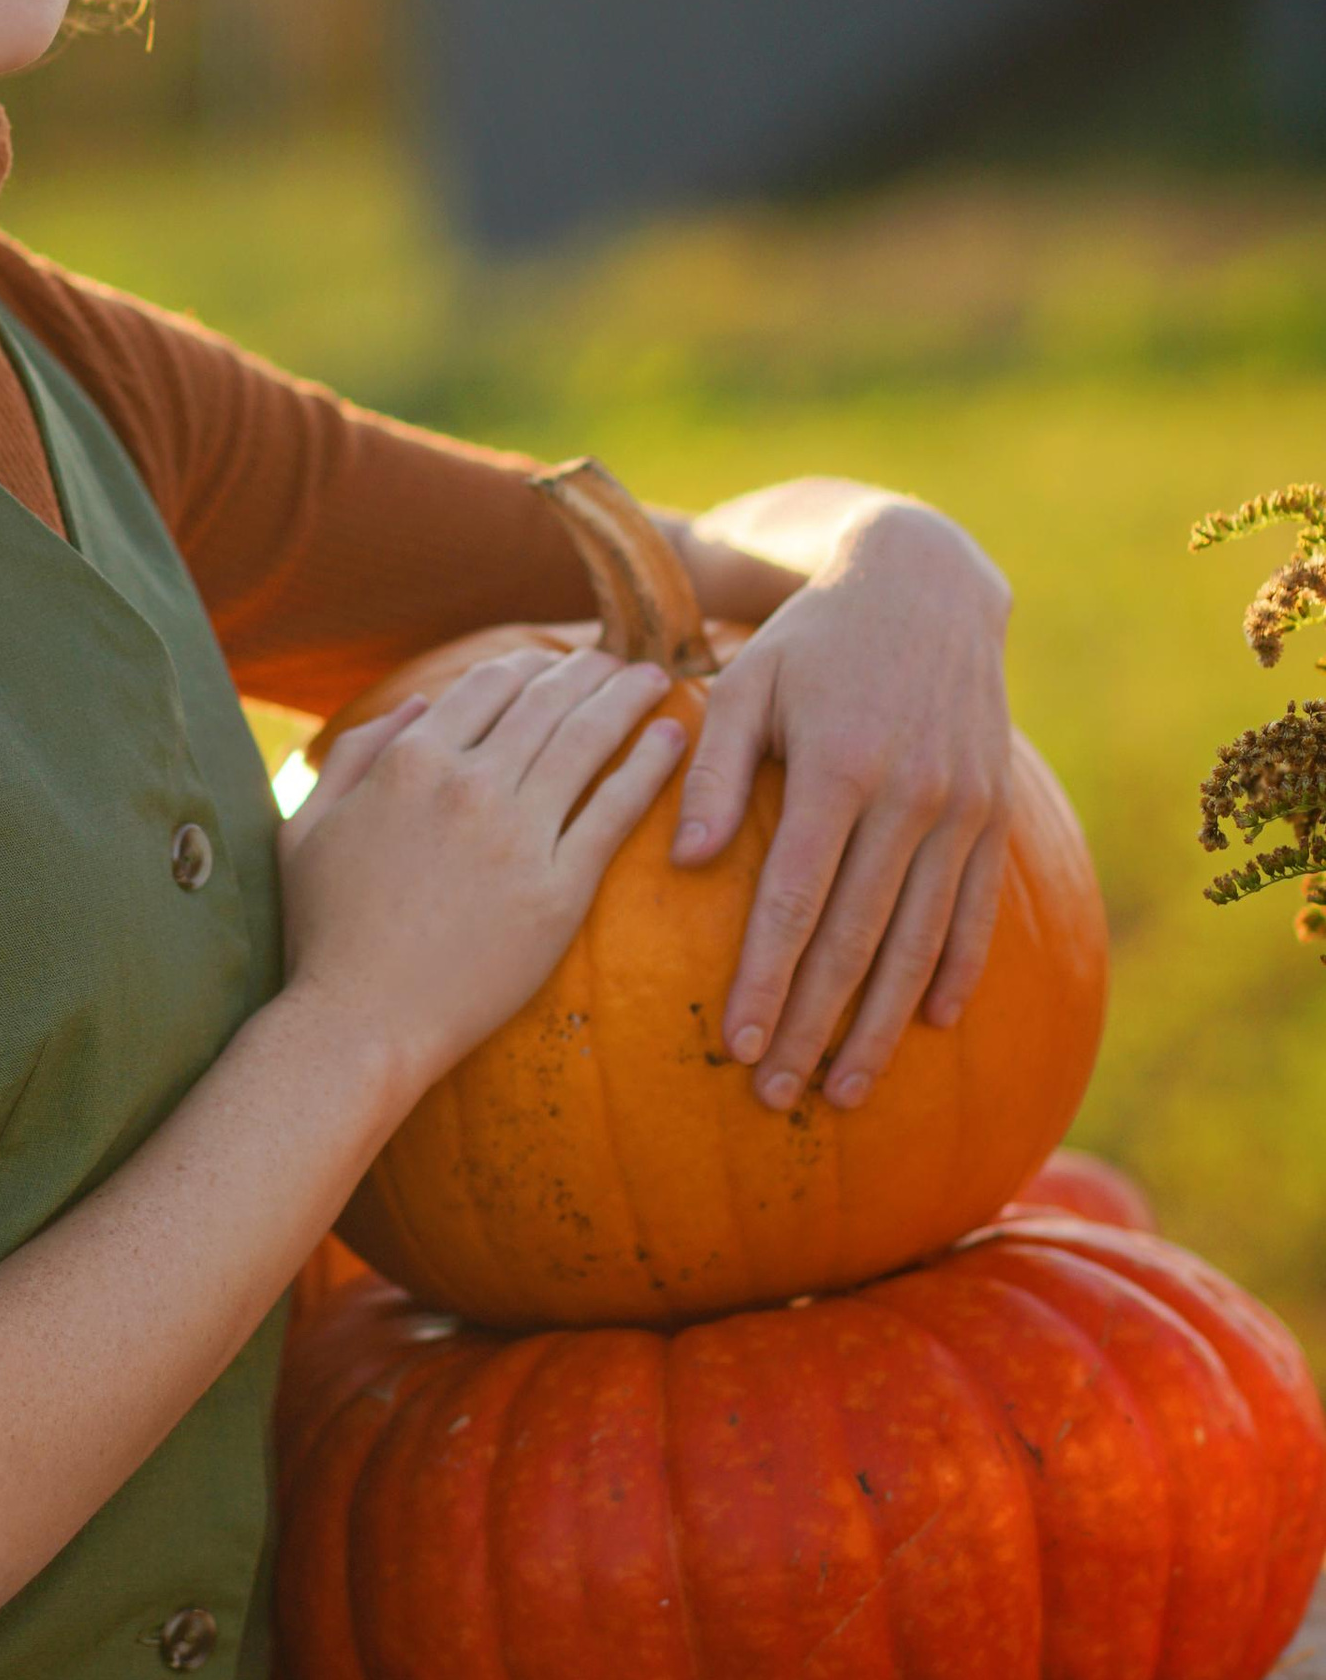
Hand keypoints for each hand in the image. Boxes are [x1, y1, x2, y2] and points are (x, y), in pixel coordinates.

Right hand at [279, 647, 684, 1106]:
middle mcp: (468, 783)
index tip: (550, 665)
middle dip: (587, 673)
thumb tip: (414, 705)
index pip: (484, 686)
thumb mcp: (307, 826)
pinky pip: (615, 810)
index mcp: (408, 761)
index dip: (524, 667)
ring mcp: (517, 835)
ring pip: (587, 742)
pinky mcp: (558, 889)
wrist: (361, 1022)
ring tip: (654, 682)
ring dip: (626, 700)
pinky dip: (648, 766)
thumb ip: (354, 754)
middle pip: (545, 703)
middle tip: (617, 662)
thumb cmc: (323, 933)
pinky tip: (669, 740)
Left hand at [672, 501, 1012, 1112]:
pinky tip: (933, 1025)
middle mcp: (909, 796)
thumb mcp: (748, 683)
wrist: (926, 583)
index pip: (795, 897)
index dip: (765, 976)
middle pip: (855, 936)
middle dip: (813, 1024)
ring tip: (843, 1089)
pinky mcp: (992, 810)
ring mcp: (960, 807)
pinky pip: (977, 908)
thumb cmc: (810, 639)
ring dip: (880, 1024)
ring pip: (918, 939)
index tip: (736, 1044)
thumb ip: (716, 773)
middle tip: (776, 1095)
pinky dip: (957, 970)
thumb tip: (686, 864)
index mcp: (839, 766)